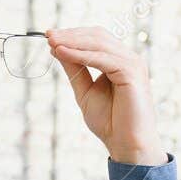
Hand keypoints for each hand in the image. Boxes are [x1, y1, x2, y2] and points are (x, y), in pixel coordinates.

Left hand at [45, 26, 166, 165]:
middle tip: (48, 35)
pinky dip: (80, 54)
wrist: (127, 145)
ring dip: (73, 41)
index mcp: (120, 62)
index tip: (50, 36)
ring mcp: (132, 64)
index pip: (96, 38)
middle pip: (97, 36)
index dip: (73, 34)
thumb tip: (57, 48)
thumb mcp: (85, 91)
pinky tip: (62, 52)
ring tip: (52, 42)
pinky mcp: (132, 73)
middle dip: (71, 34)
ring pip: (99, 43)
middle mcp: (128, 59)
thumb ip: (74, 70)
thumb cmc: (110, 122)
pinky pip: (102, 58)